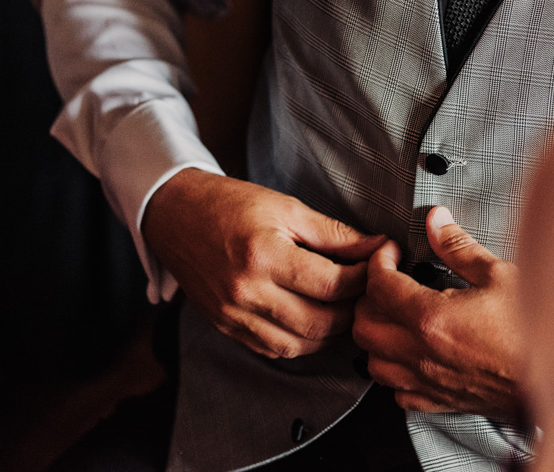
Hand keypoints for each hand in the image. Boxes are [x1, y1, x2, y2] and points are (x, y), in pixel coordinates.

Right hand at [142, 168, 385, 358]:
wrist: (175, 215)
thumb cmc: (230, 205)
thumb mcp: (287, 208)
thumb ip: (335, 234)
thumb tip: (378, 247)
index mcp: (263, 256)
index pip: (331, 285)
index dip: (363, 279)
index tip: (378, 265)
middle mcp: (246, 293)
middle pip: (320, 322)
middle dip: (353, 310)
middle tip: (367, 291)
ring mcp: (233, 316)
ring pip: (299, 345)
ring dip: (330, 332)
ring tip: (343, 306)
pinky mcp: (226, 327)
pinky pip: (274, 349)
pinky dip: (301, 340)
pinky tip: (313, 319)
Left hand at [352, 206, 525, 418]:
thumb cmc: (535, 332)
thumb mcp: (500, 276)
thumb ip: (460, 247)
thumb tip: (437, 221)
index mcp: (430, 318)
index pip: (379, 285)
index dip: (379, 261)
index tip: (391, 253)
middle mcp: (421, 353)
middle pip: (363, 325)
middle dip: (369, 298)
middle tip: (389, 281)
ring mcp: (428, 381)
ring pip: (373, 362)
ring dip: (376, 337)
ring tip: (395, 317)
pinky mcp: (440, 401)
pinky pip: (398, 392)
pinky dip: (395, 372)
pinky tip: (412, 355)